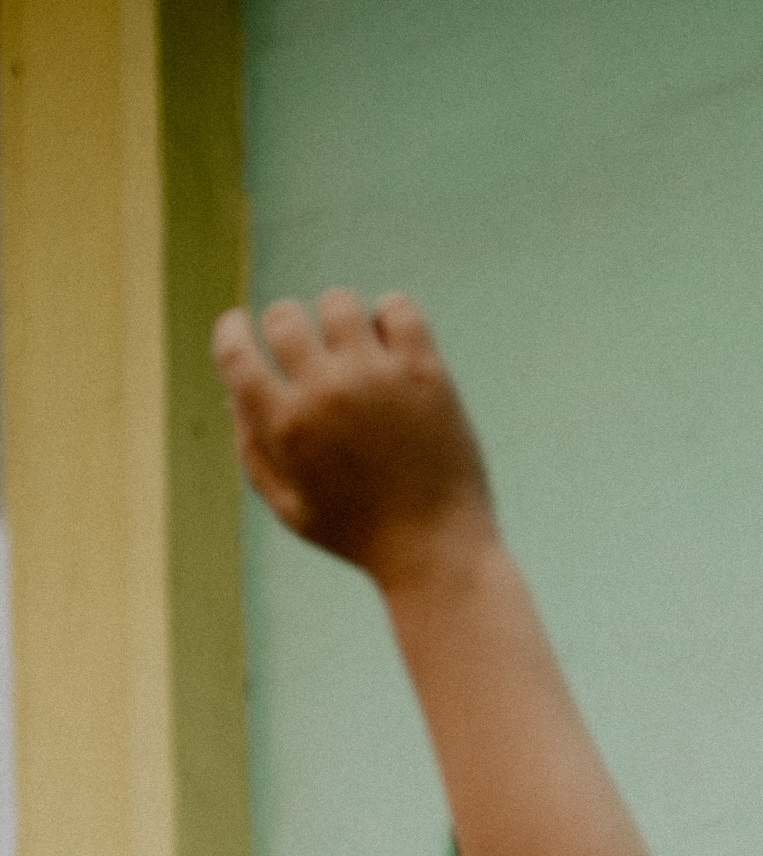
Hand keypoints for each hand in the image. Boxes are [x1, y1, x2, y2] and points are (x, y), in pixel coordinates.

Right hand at [211, 289, 493, 589]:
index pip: (234, 349)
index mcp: (285, 425)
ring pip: (339, 302)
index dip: (232, 330)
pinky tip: (392, 350)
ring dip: (341, 323)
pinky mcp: (424, 372)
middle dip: (289, 330)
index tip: (241, 327)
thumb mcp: (290, 508)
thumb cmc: (359, 535)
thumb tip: (232, 391)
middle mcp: (326, 392)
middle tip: (311, 355)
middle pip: (285, 316)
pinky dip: (390, 318)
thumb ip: (253, 449)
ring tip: (356, 355)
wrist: (437, 553)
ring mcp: (377, 377)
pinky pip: (397, 306)